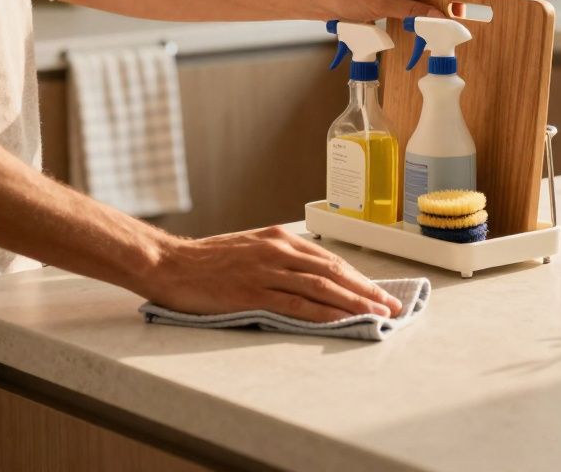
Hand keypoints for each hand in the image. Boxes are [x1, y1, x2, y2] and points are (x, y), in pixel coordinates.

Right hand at [144, 226, 403, 321]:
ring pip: (322, 287)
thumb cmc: (205, 261)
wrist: (169, 264)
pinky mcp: (254, 293)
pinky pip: (297, 305)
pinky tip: (342, 322)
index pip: (328, 260)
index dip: (356, 277)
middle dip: (366, 290)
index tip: (377, 291)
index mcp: (278, 239)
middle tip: (391, 306)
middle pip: (333, 272)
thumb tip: (305, 275)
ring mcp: (267, 272)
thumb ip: (276, 258)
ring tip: (378, 315)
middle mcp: (277, 251)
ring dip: (354, 302)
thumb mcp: (248, 249)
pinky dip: (325, 313)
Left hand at [325, 0, 461, 21]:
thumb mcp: (385, 4)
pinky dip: (419, 13)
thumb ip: (414, 12)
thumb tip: (439, 18)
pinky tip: (421, 25)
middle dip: (444, 5)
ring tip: (436, 27)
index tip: (460, 13)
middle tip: (451, 24)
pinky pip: (416, 0)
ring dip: (431, 11)